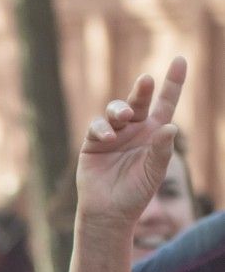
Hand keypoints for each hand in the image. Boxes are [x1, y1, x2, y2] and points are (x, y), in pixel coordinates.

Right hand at [77, 57, 187, 233]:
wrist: (108, 212)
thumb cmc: (136, 193)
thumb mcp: (155, 172)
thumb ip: (162, 149)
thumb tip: (170, 127)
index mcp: (155, 132)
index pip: (166, 102)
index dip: (173, 82)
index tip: (179, 60)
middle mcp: (135, 129)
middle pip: (140, 101)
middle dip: (142, 90)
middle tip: (146, 81)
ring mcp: (113, 134)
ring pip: (116, 109)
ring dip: (120, 109)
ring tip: (125, 117)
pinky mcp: (92, 142)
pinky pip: (96, 126)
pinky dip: (102, 128)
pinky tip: (108, 136)